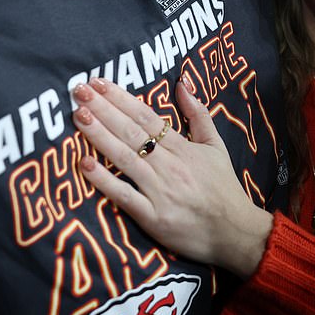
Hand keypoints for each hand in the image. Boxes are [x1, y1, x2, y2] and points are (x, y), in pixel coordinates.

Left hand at [72, 78, 272, 278]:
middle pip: (131, 132)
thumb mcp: (215, 145)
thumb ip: (198, 114)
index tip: (100, 83)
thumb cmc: (223, 187)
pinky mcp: (153, 218)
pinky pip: (124, 196)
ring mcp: (159, 192)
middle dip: (103, 109)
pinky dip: (104, 181)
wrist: (235, 232)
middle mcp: (169, 166)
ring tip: (78, 116)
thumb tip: (182, 83)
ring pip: (125, 158)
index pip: (146, 117)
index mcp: (183, 147)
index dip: (121, 98)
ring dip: (99, 136)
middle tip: (79, 91)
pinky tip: (84, 164)